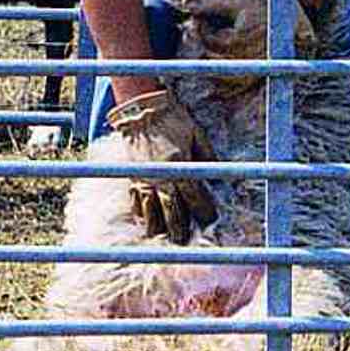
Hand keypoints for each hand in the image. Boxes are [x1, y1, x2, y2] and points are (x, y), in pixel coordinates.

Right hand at [103, 90, 219, 241]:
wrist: (141, 109)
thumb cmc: (172, 119)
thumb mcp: (196, 133)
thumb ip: (207, 155)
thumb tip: (217, 172)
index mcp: (179, 166)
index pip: (194, 197)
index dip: (204, 210)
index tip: (211, 219)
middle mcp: (161, 177)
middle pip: (172, 210)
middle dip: (180, 227)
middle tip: (185, 240)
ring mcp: (144, 179)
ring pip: (151, 210)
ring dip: (158, 225)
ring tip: (164, 237)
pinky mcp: (132, 176)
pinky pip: (135, 200)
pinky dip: (140, 212)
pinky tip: (144, 220)